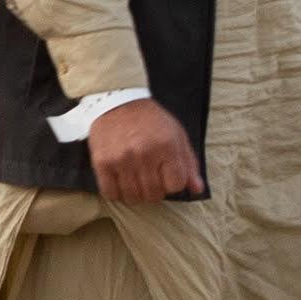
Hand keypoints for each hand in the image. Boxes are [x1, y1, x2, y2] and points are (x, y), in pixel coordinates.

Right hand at [84, 98, 202, 203]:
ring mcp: (122, 159)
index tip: (167, 175)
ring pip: (133, 197)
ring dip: (137, 194)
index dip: (173, 183)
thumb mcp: (176, 135)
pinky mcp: (102, 162)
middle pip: (154, 194)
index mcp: (167, 146)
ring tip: (136, 180)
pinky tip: (120, 183)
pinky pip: (111, 193)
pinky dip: (117, 193)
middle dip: (155, 190)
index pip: (176, 185)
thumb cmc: (151, 121)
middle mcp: (144, 154)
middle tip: (151, 178)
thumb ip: (189, 163)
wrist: (118, 102)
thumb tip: (197, 189)